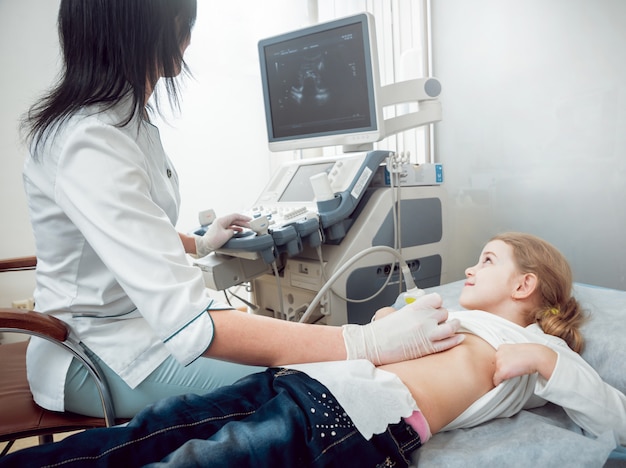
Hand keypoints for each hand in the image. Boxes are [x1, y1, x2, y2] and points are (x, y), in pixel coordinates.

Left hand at [195, 213, 250, 256]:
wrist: (204, 245)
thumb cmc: (213, 240)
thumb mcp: (226, 235)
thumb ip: (233, 231)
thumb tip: (234, 230)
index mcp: (222, 220)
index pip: (235, 216)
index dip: (243, 217)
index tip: (249, 220)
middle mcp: (221, 221)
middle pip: (234, 219)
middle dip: (243, 222)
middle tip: (250, 224)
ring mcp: (220, 225)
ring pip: (232, 223)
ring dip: (240, 225)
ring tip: (247, 227)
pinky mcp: (220, 230)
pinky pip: (230, 227)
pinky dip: (235, 228)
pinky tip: (240, 230)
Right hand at [343, 293, 463, 364]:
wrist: (373, 345)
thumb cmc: (381, 331)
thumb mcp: (397, 313)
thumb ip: (413, 311)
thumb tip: (423, 312)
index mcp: (414, 308)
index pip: (437, 299)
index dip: (437, 304)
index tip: (435, 308)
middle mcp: (423, 319)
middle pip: (444, 312)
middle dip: (443, 316)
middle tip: (438, 321)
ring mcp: (427, 334)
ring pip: (451, 326)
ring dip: (453, 326)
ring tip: (453, 326)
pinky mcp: (428, 348)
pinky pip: (448, 342)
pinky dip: (455, 339)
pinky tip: (458, 337)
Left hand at [493, 343, 556, 385]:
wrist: (537, 356)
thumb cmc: (532, 354)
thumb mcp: (518, 350)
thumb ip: (511, 355)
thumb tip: (510, 362)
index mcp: (502, 347)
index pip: (498, 358)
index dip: (505, 363)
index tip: (511, 366)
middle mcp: (498, 353)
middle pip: (496, 365)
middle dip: (503, 369)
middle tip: (514, 370)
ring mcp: (499, 362)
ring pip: (497, 373)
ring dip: (504, 375)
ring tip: (515, 374)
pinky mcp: (502, 371)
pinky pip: (496, 380)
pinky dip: (500, 383)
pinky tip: (507, 382)